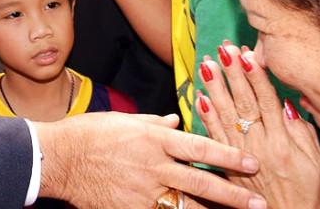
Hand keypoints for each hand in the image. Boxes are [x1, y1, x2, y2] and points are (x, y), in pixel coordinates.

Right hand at [35, 112, 265, 208]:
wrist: (59, 158)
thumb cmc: (88, 133)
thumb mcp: (123, 119)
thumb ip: (153, 122)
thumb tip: (175, 120)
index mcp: (153, 138)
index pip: (200, 146)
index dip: (229, 155)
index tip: (252, 163)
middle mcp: (153, 164)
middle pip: (201, 181)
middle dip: (235, 194)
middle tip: (261, 201)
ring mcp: (143, 190)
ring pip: (187, 205)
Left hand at [197, 45, 319, 208]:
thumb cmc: (311, 195)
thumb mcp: (318, 163)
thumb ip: (303, 132)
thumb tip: (288, 103)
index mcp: (284, 142)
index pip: (267, 100)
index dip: (257, 75)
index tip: (248, 53)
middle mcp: (261, 146)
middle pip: (244, 102)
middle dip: (233, 73)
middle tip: (224, 48)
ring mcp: (242, 156)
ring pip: (225, 116)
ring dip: (215, 88)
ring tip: (206, 64)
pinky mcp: (228, 167)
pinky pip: (214, 137)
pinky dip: (206, 116)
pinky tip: (199, 97)